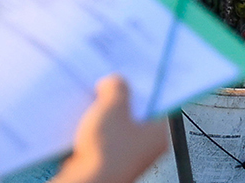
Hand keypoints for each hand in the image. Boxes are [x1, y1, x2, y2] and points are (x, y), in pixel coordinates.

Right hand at [53, 76, 169, 182]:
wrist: (89, 182)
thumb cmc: (107, 151)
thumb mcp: (113, 107)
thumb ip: (117, 88)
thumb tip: (114, 82)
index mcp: (158, 132)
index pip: (159, 101)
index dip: (146, 84)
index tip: (135, 71)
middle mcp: (148, 145)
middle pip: (138, 111)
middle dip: (123, 96)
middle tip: (110, 82)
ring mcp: (129, 154)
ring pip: (121, 124)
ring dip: (108, 112)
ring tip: (95, 100)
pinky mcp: (112, 160)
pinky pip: (107, 137)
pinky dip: (98, 127)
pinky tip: (86, 119)